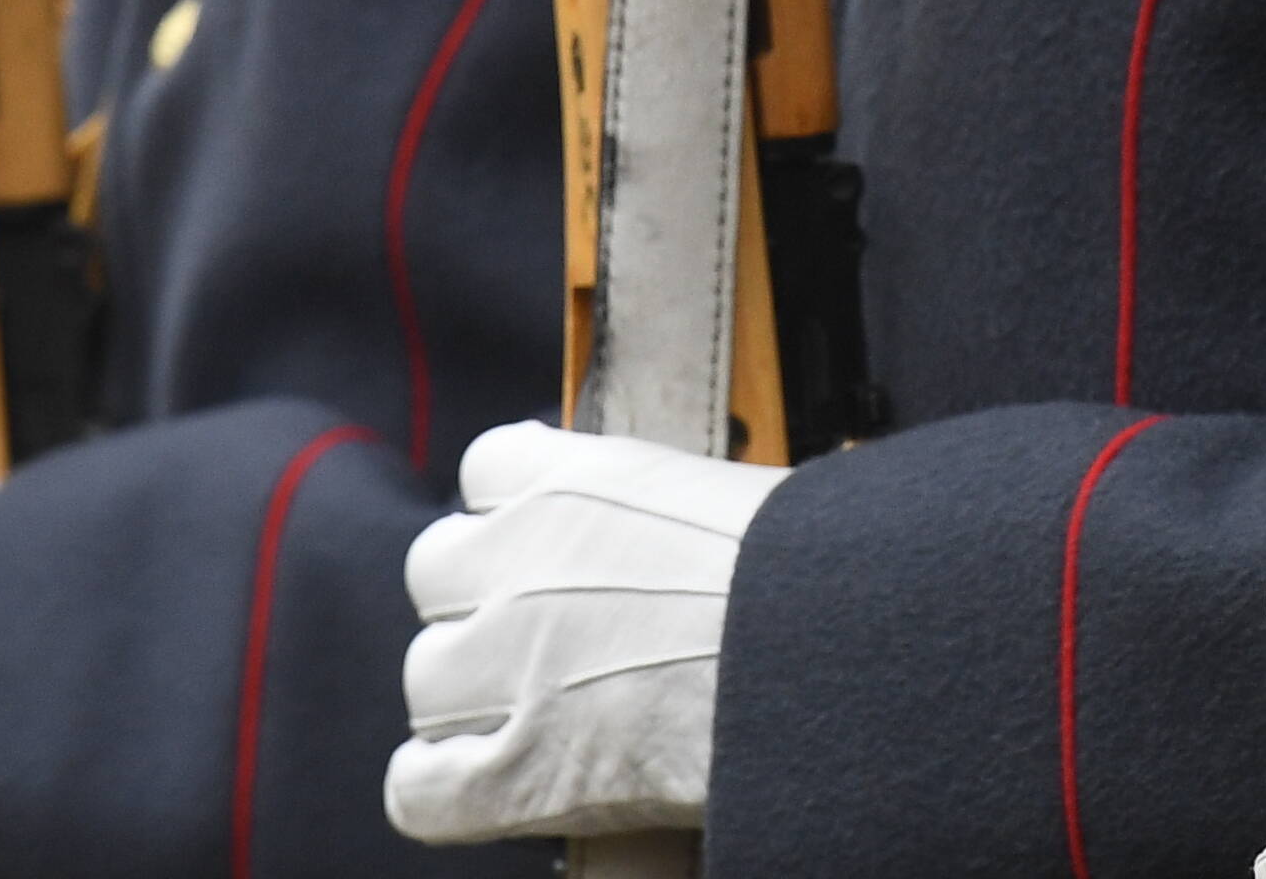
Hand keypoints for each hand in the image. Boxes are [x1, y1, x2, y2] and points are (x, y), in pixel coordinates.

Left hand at [388, 422, 785, 845]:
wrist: (848, 656)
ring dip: (475, 700)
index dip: (516, 517)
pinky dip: (448, 793)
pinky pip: (417, 789)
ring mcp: (510, 668)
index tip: (557, 547)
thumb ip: (643, 508)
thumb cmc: (816, 574)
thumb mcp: (721, 496)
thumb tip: (634, 542)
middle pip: (437, 573)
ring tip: (550, 714)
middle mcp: (521, 563)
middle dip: (483, 606)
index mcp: (575, 480)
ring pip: (428, 681)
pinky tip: (499, 787)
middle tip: (554, 639)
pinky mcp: (516, 772)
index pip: (484, 472)